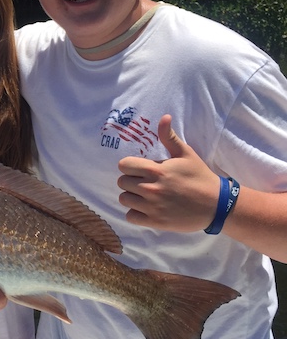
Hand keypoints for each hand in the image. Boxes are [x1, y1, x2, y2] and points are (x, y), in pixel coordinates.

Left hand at [117, 114, 220, 231]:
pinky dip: (136, 213)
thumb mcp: (186, 154)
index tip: (138, 169)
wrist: (216, 205)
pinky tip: (146, 209)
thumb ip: (170, 137)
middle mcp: (151, 188)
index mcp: (156, 170)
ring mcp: (152, 207)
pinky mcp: (155, 222)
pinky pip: (130, 217)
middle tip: (143, 182)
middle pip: (122, 183)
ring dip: (132, 197)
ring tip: (144, 196)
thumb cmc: (200, 177)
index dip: (129, 166)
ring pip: (124, 199)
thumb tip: (164, 117)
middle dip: (130, 181)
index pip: (124, 166)